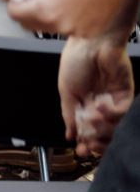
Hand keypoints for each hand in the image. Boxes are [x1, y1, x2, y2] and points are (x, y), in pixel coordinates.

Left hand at [3, 0, 138, 39]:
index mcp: (44, 11)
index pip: (14, 14)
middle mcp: (60, 26)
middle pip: (29, 24)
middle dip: (29, 8)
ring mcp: (76, 31)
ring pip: (49, 27)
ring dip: (48, 13)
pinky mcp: (89, 32)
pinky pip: (69, 28)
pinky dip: (67, 18)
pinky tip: (74, 0)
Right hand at [56, 34, 134, 156]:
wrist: (91, 41)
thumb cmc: (75, 60)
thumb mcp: (66, 91)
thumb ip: (68, 114)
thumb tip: (69, 135)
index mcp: (84, 104)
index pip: (88, 130)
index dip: (86, 143)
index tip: (80, 151)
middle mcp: (100, 105)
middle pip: (103, 133)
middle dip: (96, 142)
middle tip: (88, 145)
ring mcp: (114, 100)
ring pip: (115, 127)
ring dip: (102, 128)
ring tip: (90, 117)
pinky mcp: (126, 95)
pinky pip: (122, 113)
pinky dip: (110, 114)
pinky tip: (100, 105)